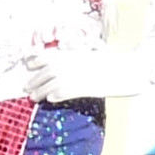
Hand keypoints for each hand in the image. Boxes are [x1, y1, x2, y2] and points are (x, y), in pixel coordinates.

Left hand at [12, 46, 154, 103]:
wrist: (127, 69)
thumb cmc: (111, 62)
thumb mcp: (91, 54)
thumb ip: (76, 55)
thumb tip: (64, 55)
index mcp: (72, 54)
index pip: (46, 55)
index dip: (35, 60)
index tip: (28, 64)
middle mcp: (70, 63)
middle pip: (45, 73)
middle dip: (34, 80)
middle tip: (26, 88)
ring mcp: (75, 75)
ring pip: (51, 84)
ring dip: (40, 91)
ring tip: (33, 98)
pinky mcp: (82, 87)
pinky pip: (64, 92)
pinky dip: (55, 95)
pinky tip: (50, 99)